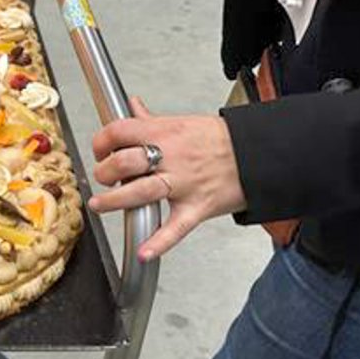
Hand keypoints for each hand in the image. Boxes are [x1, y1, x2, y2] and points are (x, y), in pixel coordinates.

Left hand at [89, 98, 245, 260]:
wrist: (259, 153)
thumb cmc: (220, 139)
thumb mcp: (182, 122)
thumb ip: (151, 119)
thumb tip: (132, 106)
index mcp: (164, 133)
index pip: (119, 132)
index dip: (101, 142)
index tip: (99, 152)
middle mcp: (171, 157)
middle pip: (124, 163)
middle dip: (105, 172)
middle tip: (104, 179)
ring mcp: (184, 183)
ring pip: (141, 192)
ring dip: (115, 200)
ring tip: (100, 204)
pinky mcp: (197, 207)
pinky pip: (176, 227)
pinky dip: (160, 242)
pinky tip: (144, 252)